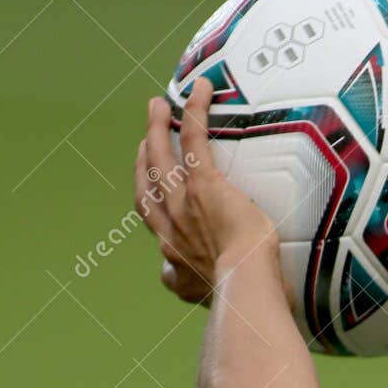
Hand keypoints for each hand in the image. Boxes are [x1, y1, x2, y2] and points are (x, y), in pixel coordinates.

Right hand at [135, 76, 285, 305]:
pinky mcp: (203, 185)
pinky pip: (195, 140)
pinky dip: (196, 112)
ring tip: (158, 106)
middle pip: (147, 183)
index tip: (148, 186)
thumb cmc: (241, 298)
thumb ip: (195, 289)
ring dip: (158, 128)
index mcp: (173, 256)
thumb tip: (188, 286)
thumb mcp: (209, 298)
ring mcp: (182, 204)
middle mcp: (169, 227)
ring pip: (161, 157)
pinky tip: (201, 90)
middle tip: (146, 137)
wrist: (244, 288)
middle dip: (144, 157)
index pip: (153, 222)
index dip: (148, 199)